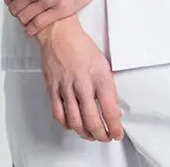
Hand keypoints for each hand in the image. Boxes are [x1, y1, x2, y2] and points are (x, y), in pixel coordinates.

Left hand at [0, 0, 109, 36]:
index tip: (12, 0)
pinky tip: (33, 27)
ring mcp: (48, 1)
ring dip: (23, 19)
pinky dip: (32, 28)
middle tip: (19, 10)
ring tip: (27, 18)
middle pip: (15, 7)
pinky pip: (39, 25)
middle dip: (15, 9)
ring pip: (25, 17)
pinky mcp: (60, 10)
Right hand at [36, 16, 123, 142]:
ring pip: (75, 121)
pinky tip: (72, 124)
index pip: (110, 109)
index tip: (117, 133)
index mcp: (99, 75)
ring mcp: (66, 87)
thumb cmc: (81, 46)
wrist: (59, 33)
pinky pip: (59, 114)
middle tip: (105, 137)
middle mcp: (83, 83)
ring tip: (90, 135)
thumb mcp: (103, 63)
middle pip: (92, 120)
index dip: (114, 127)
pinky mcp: (52, 88)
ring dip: (84, 133)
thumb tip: (113, 108)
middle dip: (100, 135)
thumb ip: (107, 87)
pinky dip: (67, 124)